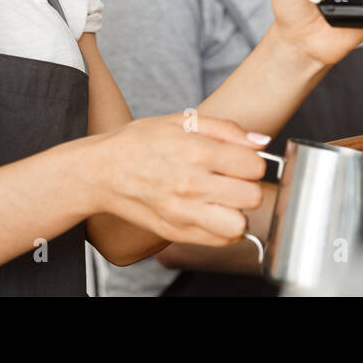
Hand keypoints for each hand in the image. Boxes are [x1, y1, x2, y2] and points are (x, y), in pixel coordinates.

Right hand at [91, 113, 268, 246]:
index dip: (253, 162)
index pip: (254, 166)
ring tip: (225, 199)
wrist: (101, 172)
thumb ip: (226, 129)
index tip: (242, 161)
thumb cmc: (139, 143)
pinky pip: (220, 241)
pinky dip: (223, 229)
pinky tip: (211, 212)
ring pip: (239, 224)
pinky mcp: (176, 233)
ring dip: (238, 211)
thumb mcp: (181, 121)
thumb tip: (261, 141)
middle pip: (252, 196)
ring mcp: (183, 213)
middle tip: (233, 179)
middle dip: (249, 186)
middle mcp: (191, 185)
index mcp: (195, 152)